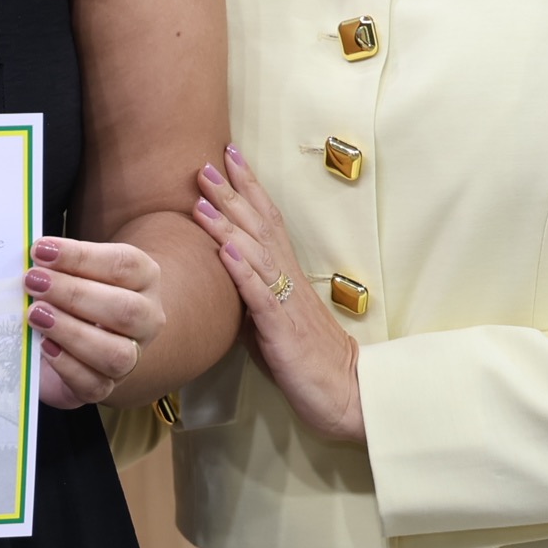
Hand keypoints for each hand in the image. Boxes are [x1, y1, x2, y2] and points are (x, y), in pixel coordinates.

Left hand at [26, 236, 165, 408]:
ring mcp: (131, 357)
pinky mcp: (106, 388)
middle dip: (74, 294)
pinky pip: (95, 385)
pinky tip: (45, 347)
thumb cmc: (72, 293)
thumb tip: (30, 258)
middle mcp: (146, 318)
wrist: (74, 339)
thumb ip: (57, 264)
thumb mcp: (70, 271)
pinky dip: (67, 366)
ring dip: (72, 332)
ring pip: (116, 353)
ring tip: (36, 315)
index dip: (81, 257)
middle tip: (34, 282)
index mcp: (143, 278)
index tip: (41, 251)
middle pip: (124, 309)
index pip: (122, 265)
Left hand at [192, 145, 364, 442]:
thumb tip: (226, 276)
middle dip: (232, 193)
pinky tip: (225, 252)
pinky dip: (242, 272)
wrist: (344, 392)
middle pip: (260, 226)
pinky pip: (261, 296)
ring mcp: (285, 302)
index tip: (229, 155)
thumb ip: (252, 294)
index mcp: (287, 275)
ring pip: (256, 253)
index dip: (248, 187)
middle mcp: (288, 280)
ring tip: (203, 200)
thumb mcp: (272, 319)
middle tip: (206, 163)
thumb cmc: (307, 359)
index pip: (268, 220)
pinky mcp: (282, 329)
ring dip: (228, 224)